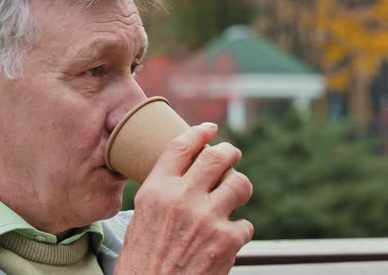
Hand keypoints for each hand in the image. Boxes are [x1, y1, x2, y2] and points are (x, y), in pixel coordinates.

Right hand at [115, 122, 253, 273]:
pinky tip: (228, 237)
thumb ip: (164, 191)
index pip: (182, 146)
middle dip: (229, 151)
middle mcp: (182, 198)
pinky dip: (238, 229)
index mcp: (157, 190)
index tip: (210, 128)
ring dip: (240, 185)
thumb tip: (188, 173)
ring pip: (239, 183)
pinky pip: (245, 224)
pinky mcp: (227, 241)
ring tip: (237, 191)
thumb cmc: (142, 259)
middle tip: (232, 153)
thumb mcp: (142, 215)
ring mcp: (208, 218)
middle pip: (217, 157)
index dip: (200, 132)